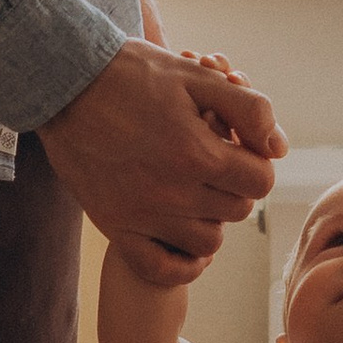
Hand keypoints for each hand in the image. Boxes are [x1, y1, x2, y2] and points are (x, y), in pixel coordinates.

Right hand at [39, 41, 283, 286]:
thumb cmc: (132, 74)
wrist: (64, 83)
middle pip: (237, 210)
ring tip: (197, 191)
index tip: (237, 146)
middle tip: (213, 161)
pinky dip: (181, 261)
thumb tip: (279, 149)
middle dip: (234, 185)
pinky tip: (183, 236)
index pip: (260, 181)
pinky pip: (162, 268)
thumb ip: (248, 109)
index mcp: (196, 153)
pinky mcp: (113, 226)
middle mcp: (171, 192)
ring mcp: (141, 214)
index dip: (256, 161)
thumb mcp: (196, 76)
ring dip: (211, 219)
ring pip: (207, 242)